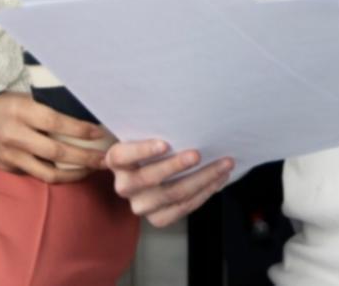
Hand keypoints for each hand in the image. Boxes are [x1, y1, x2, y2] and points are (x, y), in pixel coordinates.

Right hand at [0, 92, 109, 183]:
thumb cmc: (1, 104)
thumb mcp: (23, 98)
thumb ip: (46, 109)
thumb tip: (80, 118)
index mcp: (22, 111)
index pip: (57, 122)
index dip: (81, 130)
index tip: (100, 133)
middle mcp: (16, 135)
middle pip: (57, 151)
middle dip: (85, 157)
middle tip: (105, 159)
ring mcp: (11, 156)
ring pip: (48, 172)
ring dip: (74, 174)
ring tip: (91, 171)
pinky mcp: (7, 169)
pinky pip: (35, 175)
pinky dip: (54, 175)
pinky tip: (68, 172)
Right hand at [106, 139, 233, 226]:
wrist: (146, 170)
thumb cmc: (148, 144)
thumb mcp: (142, 133)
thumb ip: (151, 128)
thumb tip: (181, 118)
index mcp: (116, 161)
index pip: (123, 155)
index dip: (143, 150)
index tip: (165, 143)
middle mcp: (124, 186)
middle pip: (151, 178)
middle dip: (177, 165)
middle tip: (198, 154)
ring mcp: (141, 206)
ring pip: (174, 194)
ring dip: (202, 179)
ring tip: (222, 165)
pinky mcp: (158, 219)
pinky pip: (184, 208)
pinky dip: (205, 192)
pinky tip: (219, 179)